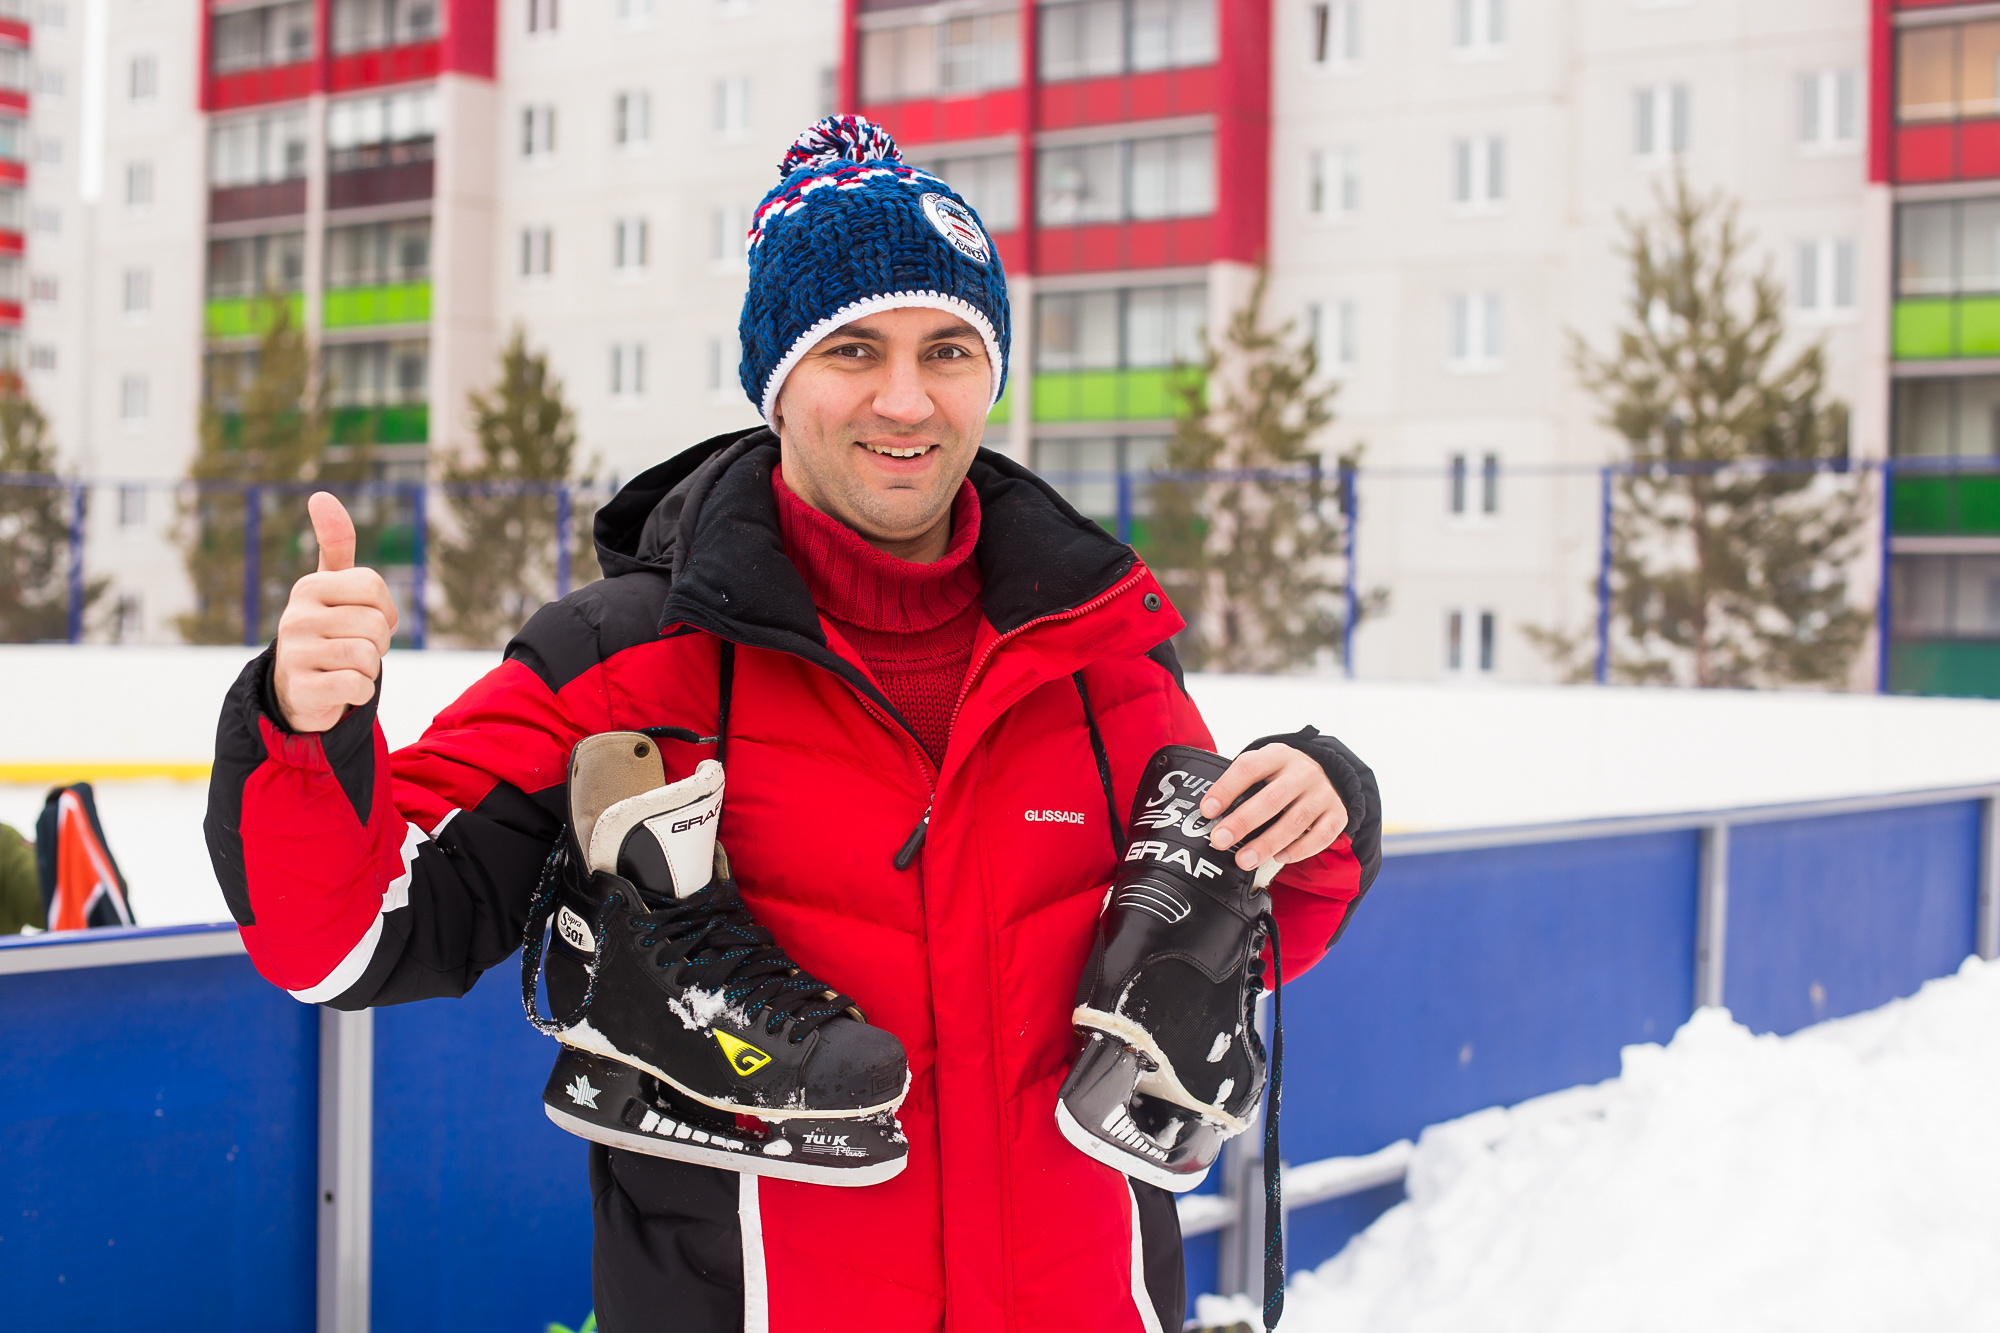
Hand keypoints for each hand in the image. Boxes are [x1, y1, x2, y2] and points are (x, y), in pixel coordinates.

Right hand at [273, 492, 397, 732]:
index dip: (385, 609)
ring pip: (369, 657)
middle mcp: (295, 616)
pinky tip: (341, 690)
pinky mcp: (301, 690)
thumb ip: (335, 543)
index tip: (367, 620)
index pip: (373, 586)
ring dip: (370, 669)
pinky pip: (358, 686)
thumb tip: (320, 495)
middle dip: (379, 643)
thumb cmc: (327, 630)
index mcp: (309, 587)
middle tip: (356, 649)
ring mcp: (295, 654)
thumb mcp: (332, 586)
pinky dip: (361, 692)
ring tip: (345, 668)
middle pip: (376, 625)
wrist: (299, 690)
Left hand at [1199, 743, 1347, 873]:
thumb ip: (1240, 785)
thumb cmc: (1281, 777)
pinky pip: (1321, 836)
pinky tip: (1280, 858)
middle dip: (1243, 822)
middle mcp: (1304, 771)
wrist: (1325, 774)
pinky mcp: (1338, 814)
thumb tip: (1209, 815)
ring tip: (1244, 860)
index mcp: (1278, 755)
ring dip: (1266, 844)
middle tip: (1220, 841)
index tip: (1207, 810)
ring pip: (1295, 821)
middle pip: (1272, 798)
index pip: (1249, 767)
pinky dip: (1300, 850)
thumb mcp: (1263, 768)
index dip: (1226, 789)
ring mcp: (1323, 793)